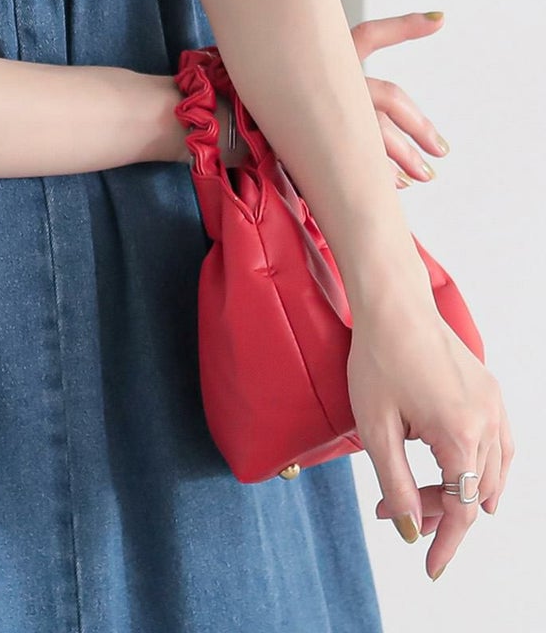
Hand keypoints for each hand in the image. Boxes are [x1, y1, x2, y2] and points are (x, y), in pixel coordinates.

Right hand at [209, 11, 450, 176]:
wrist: (202, 114)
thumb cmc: (228, 88)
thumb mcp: (267, 62)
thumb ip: (300, 67)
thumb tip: (322, 77)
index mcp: (319, 53)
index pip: (371, 34)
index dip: (406, 26)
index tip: (440, 18)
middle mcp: (328, 78)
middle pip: (390, 97)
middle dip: (420, 125)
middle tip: (441, 149)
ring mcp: (323, 111)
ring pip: (380, 134)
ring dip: (408, 157)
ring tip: (425, 175)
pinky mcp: (316, 143)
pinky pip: (360, 160)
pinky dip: (380, 174)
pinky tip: (395, 186)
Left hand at [349, 299, 513, 580]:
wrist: (393, 305)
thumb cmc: (378, 358)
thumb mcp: (375, 427)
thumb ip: (395, 483)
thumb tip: (408, 529)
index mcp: (460, 434)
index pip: (461, 510)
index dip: (445, 544)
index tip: (430, 569)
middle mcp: (487, 422)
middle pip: (474, 493)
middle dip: (437, 511)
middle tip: (394, 509)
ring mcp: (494, 405)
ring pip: (491, 472)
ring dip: (457, 490)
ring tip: (415, 492)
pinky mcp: (490, 391)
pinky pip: (499, 445)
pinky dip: (481, 467)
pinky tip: (457, 471)